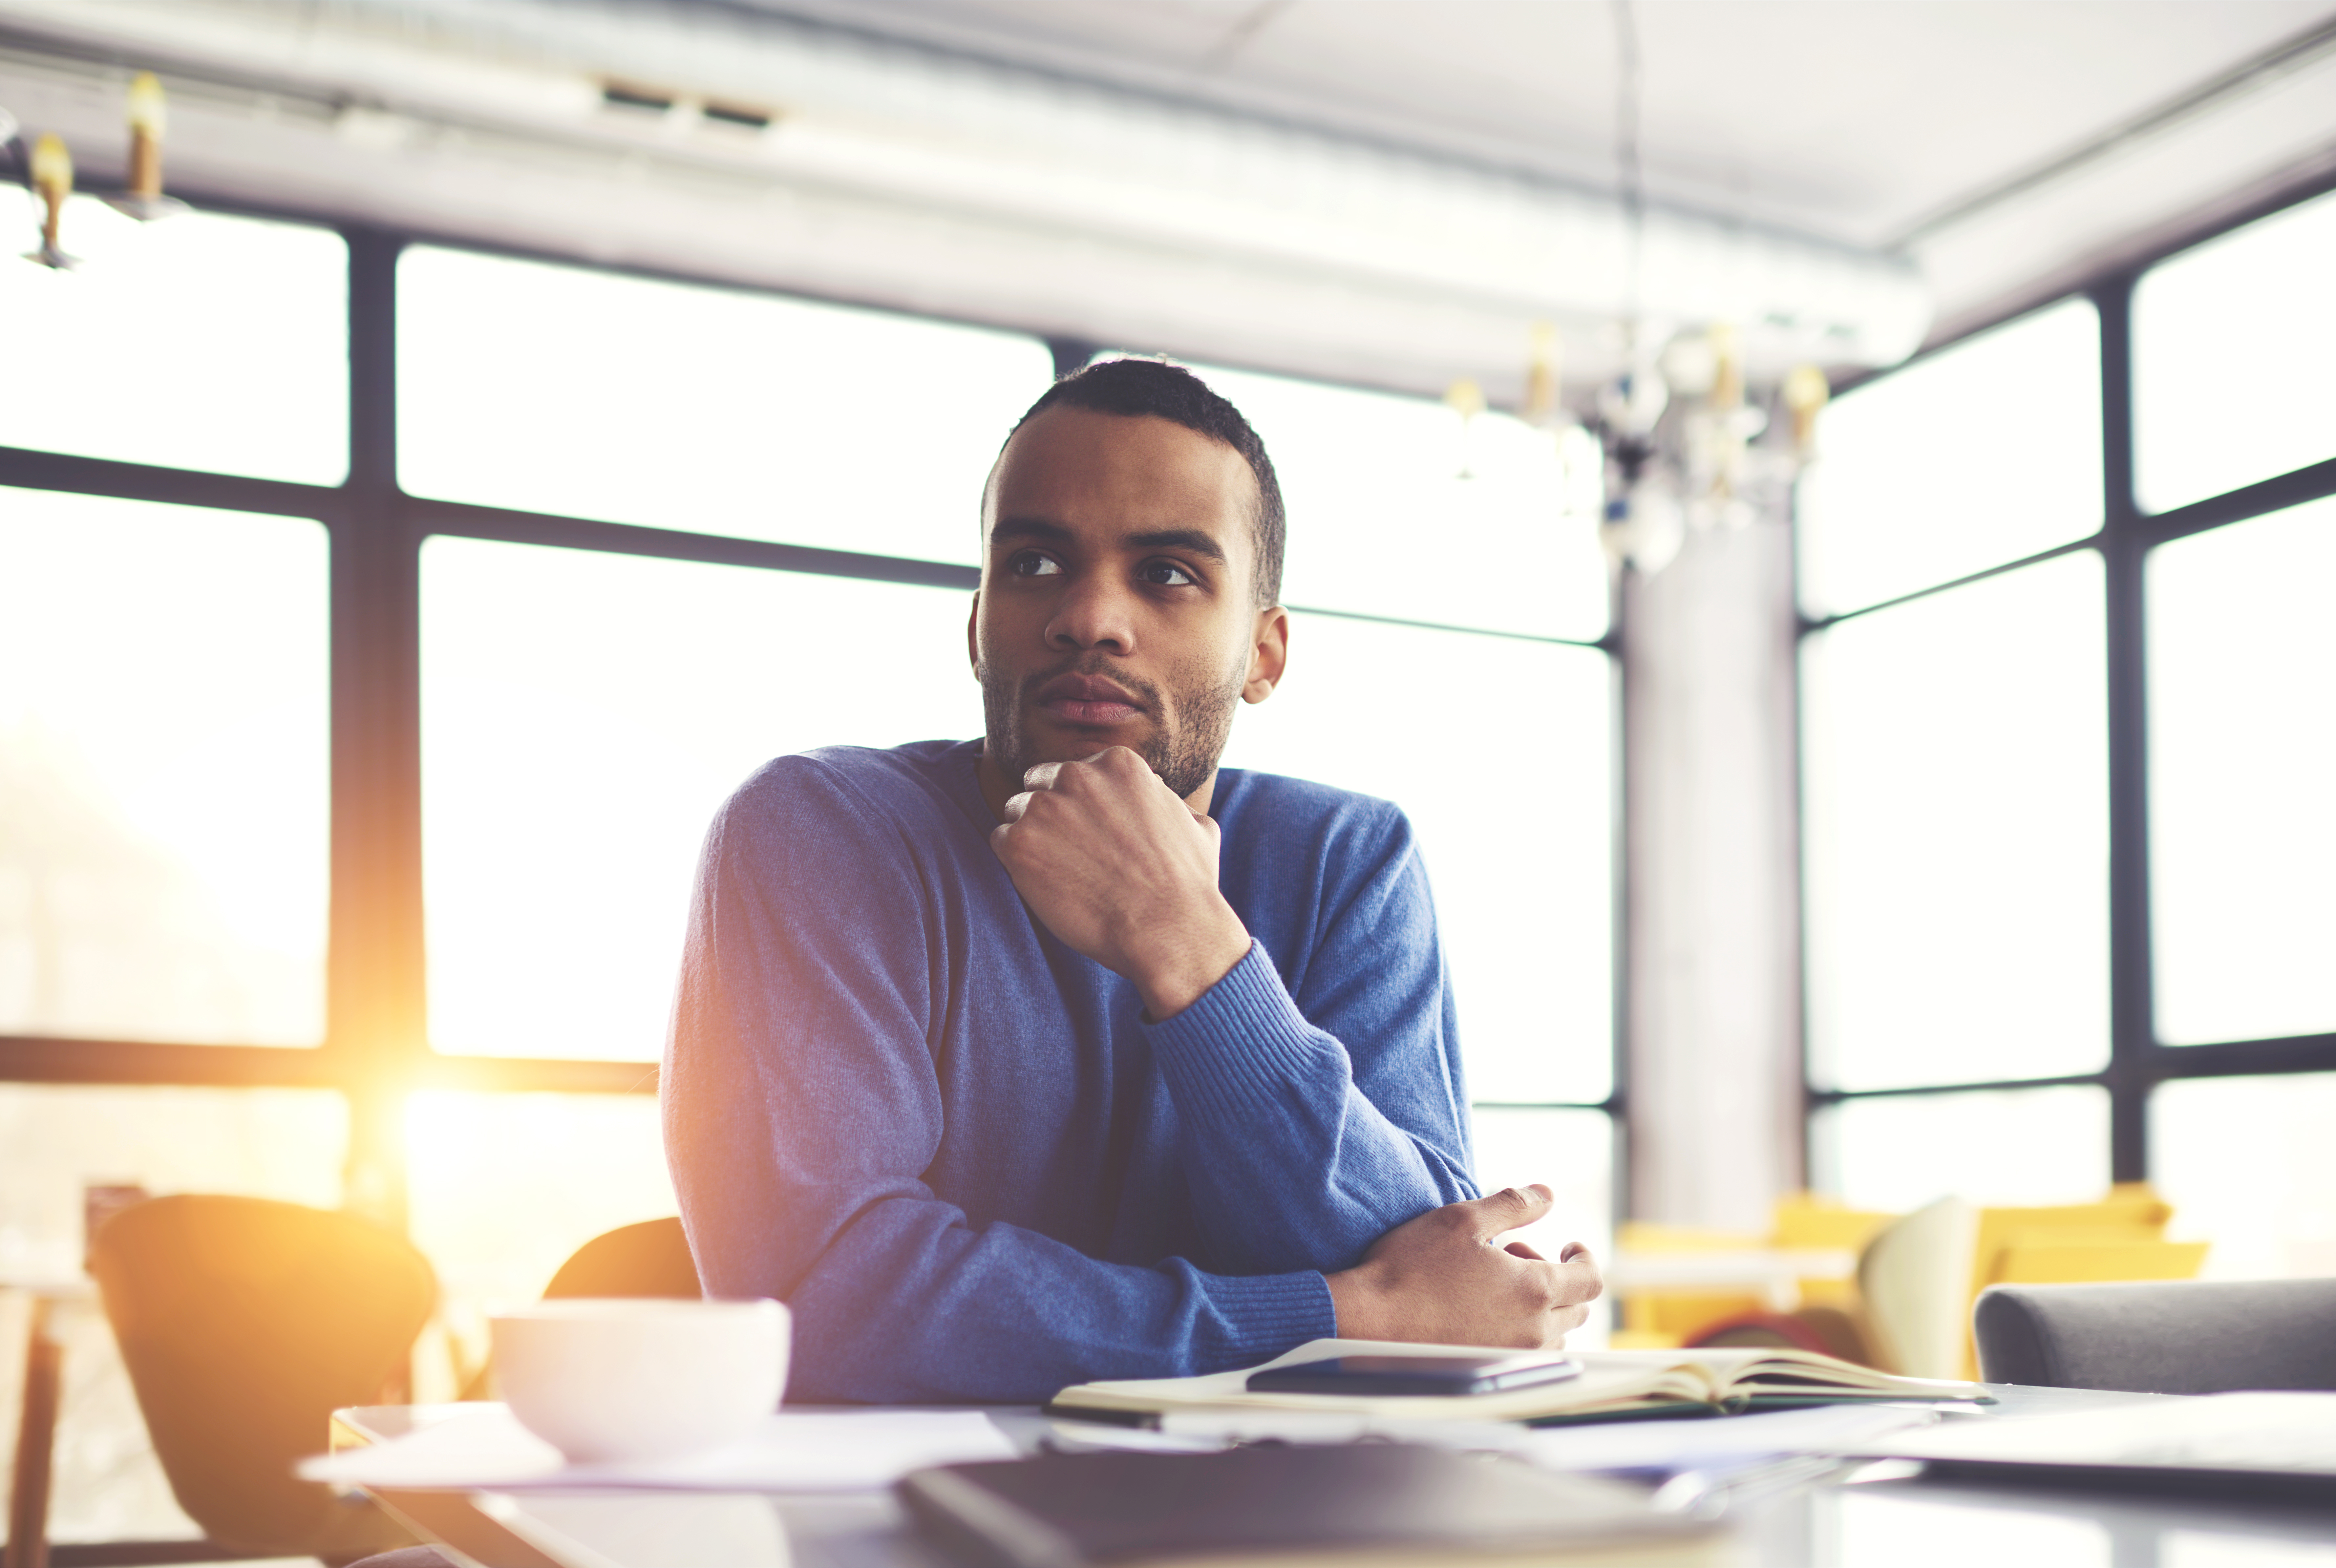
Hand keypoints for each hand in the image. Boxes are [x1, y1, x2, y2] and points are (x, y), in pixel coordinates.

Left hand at [989, 747, 1251, 1017]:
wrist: (1168, 929)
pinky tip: (1049, 885)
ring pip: (1016, 813)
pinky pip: (1000, 841)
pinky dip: (1018, 864)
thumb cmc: (1187, 885)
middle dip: (1051, 815)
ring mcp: (1044, 807)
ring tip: (1063, 874)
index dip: (1080, 806)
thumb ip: (1166, 801)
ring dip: (1033, 839)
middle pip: (1040, 785)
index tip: (1091, 834)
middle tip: (1072, 854)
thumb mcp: (1196, 824)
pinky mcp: (1019, 843)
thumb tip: (1160, 795)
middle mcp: (1077, 775)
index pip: (1076, 773)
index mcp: (1118, 764)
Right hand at [1324, 1185, 1602, 1348]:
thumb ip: (1514, 1204)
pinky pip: (1529, 1355)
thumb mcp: (1463, 1219)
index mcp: (1534, 1289)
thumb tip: (1548, 1194)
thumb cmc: (1413, 1267)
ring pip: (1554, 1335)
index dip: (1585, 1258)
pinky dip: (1523, 1332)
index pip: (1590, 1279)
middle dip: (1557, 1277)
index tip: (1568, 1246)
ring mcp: (1514, 1357)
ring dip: (1541, 1308)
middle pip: (1577, 1308)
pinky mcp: (1492, 1371)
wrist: (1371, 1322)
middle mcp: (1533, 1331)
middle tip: (1513, 1256)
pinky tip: (1485, 1313)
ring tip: (1495, 1284)